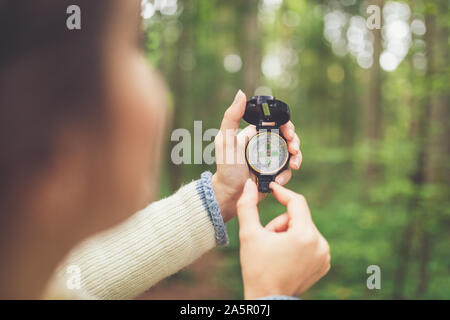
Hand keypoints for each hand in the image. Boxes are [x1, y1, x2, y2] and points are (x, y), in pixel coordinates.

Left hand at [212, 90, 301, 221]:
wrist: (230, 195)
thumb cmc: (225, 168)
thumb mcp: (226, 140)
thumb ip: (232, 117)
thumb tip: (241, 94)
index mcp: (254, 135)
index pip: (276, 124)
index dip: (286, 126)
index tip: (289, 132)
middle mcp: (264, 146)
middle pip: (287, 138)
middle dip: (295, 142)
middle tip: (294, 149)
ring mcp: (271, 160)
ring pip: (291, 154)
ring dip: (296, 157)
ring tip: (294, 164)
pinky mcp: (274, 174)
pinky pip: (287, 171)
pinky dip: (287, 174)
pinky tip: (279, 179)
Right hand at [237, 179, 329, 298]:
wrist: (267, 300)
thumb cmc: (257, 268)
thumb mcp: (249, 234)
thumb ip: (247, 206)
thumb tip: (249, 184)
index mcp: (305, 235)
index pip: (297, 202)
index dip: (282, 193)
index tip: (271, 188)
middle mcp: (320, 244)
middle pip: (298, 217)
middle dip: (280, 224)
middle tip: (267, 239)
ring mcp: (324, 255)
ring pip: (303, 229)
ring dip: (287, 234)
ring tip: (275, 251)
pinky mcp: (324, 263)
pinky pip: (310, 242)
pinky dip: (297, 244)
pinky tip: (285, 258)